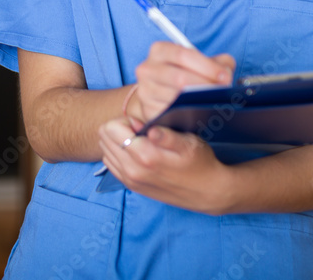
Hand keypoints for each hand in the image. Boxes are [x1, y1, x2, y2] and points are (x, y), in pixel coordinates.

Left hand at [98, 117, 233, 214]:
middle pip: (104, 138)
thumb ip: (163, 133)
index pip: (110, 128)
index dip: (124, 120)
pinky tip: (136, 153)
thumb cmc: (201, 162)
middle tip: (139, 131)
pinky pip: (110, 164)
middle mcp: (132, 171)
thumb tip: (143, 126)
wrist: (208, 192)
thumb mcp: (189, 142)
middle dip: (118, 129)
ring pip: (105, 150)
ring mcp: (130, 180)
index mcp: (144, 156)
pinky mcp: (131, 186)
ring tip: (139, 142)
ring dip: (117, 142)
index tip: (141, 124)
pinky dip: (118, 154)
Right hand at [127, 42, 235, 124]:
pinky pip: (172, 113)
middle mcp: (147, 68)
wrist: (160, 91)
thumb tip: (225, 73)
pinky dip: (189, 113)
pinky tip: (200, 110)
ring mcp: (145, 90)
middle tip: (222, 92)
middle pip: (179, 78)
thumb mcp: (199, 62)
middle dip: (205, 86)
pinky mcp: (148, 109)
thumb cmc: (183, 73)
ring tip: (214, 101)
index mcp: (160, 50)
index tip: (225, 77)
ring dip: (199, 101)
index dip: (207, 67)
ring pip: (176, 98)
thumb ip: (218, 62)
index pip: (183, 55)